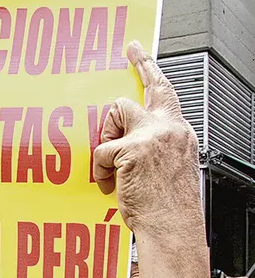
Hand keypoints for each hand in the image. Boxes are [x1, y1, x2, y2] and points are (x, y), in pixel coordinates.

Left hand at [93, 41, 201, 235]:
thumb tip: (123, 139)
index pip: (164, 91)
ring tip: (112, 165)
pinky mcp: (131, 149)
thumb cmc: (167, 204)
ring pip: (114, 116)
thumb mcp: (167, 165)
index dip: (148, 68)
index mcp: (177, 132)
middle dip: (121, 94)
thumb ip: (151, 144)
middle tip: (123, 63)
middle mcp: (167, 128)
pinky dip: (100, 170)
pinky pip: (100, 152)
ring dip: (106, 140)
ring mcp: (150, 136)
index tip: (137, 51)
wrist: (171, 226)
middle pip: (133, 95)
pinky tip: (109, 183)